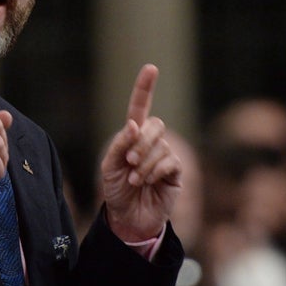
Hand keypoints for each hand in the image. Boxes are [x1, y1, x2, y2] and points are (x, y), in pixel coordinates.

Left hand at [100, 64, 181, 241]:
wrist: (128, 217)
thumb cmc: (116, 190)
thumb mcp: (109, 166)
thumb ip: (120, 144)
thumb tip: (134, 124)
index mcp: (132, 135)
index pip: (140, 106)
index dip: (145, 87)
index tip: (151, 68)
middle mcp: (151, 141)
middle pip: (155, 124)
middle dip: (141, 142)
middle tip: (130, 162)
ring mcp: (165, 155)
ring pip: (161, 145)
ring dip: (145, 162)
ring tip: (135, 179)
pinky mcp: (175, 171)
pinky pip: (171, 161)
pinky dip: (156, 170)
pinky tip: (147, 182)